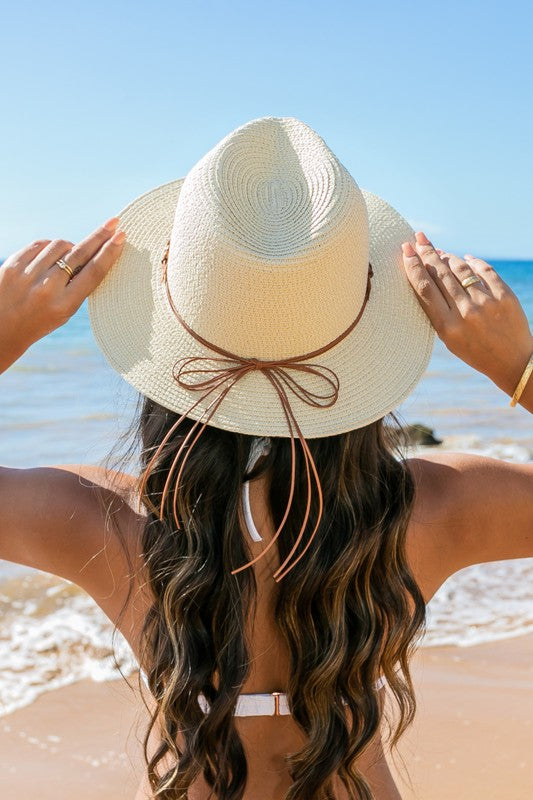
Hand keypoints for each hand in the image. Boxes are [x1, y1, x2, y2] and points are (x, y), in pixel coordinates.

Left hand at [0, 218, 124, 372]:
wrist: (2, 330)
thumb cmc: (39, 321)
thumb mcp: (64, 312)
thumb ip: (78, 287)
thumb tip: (94, 254)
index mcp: (64, 306)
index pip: (92, 273)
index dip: (109, 252)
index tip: (120, 237)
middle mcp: (46, 290)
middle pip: (79, 254)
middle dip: (99, 236)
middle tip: (113, 223)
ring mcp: (26, 276)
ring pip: (59, 245)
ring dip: (70, 246)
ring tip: (70, 255)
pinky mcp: (11, 266)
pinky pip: (38, 244)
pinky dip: (49, 246)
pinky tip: (52, 253)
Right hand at [402, 231, 532, 396]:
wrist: (512, 362)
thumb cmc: (475, 351)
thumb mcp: (449, 340)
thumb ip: (438, 311)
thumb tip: (428, 277)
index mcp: (447, 327)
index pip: (424, 289)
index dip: (413, 266)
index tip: (406, 251)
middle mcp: (465, 312)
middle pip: (440, 274)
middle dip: (426, 253)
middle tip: (417, 238)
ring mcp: (486, 303)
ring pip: (460, 269)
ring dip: (446, 256)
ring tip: (437, 250)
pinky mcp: (505, 296)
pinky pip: (484, 271)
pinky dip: (473, 262)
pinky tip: (465, 258)